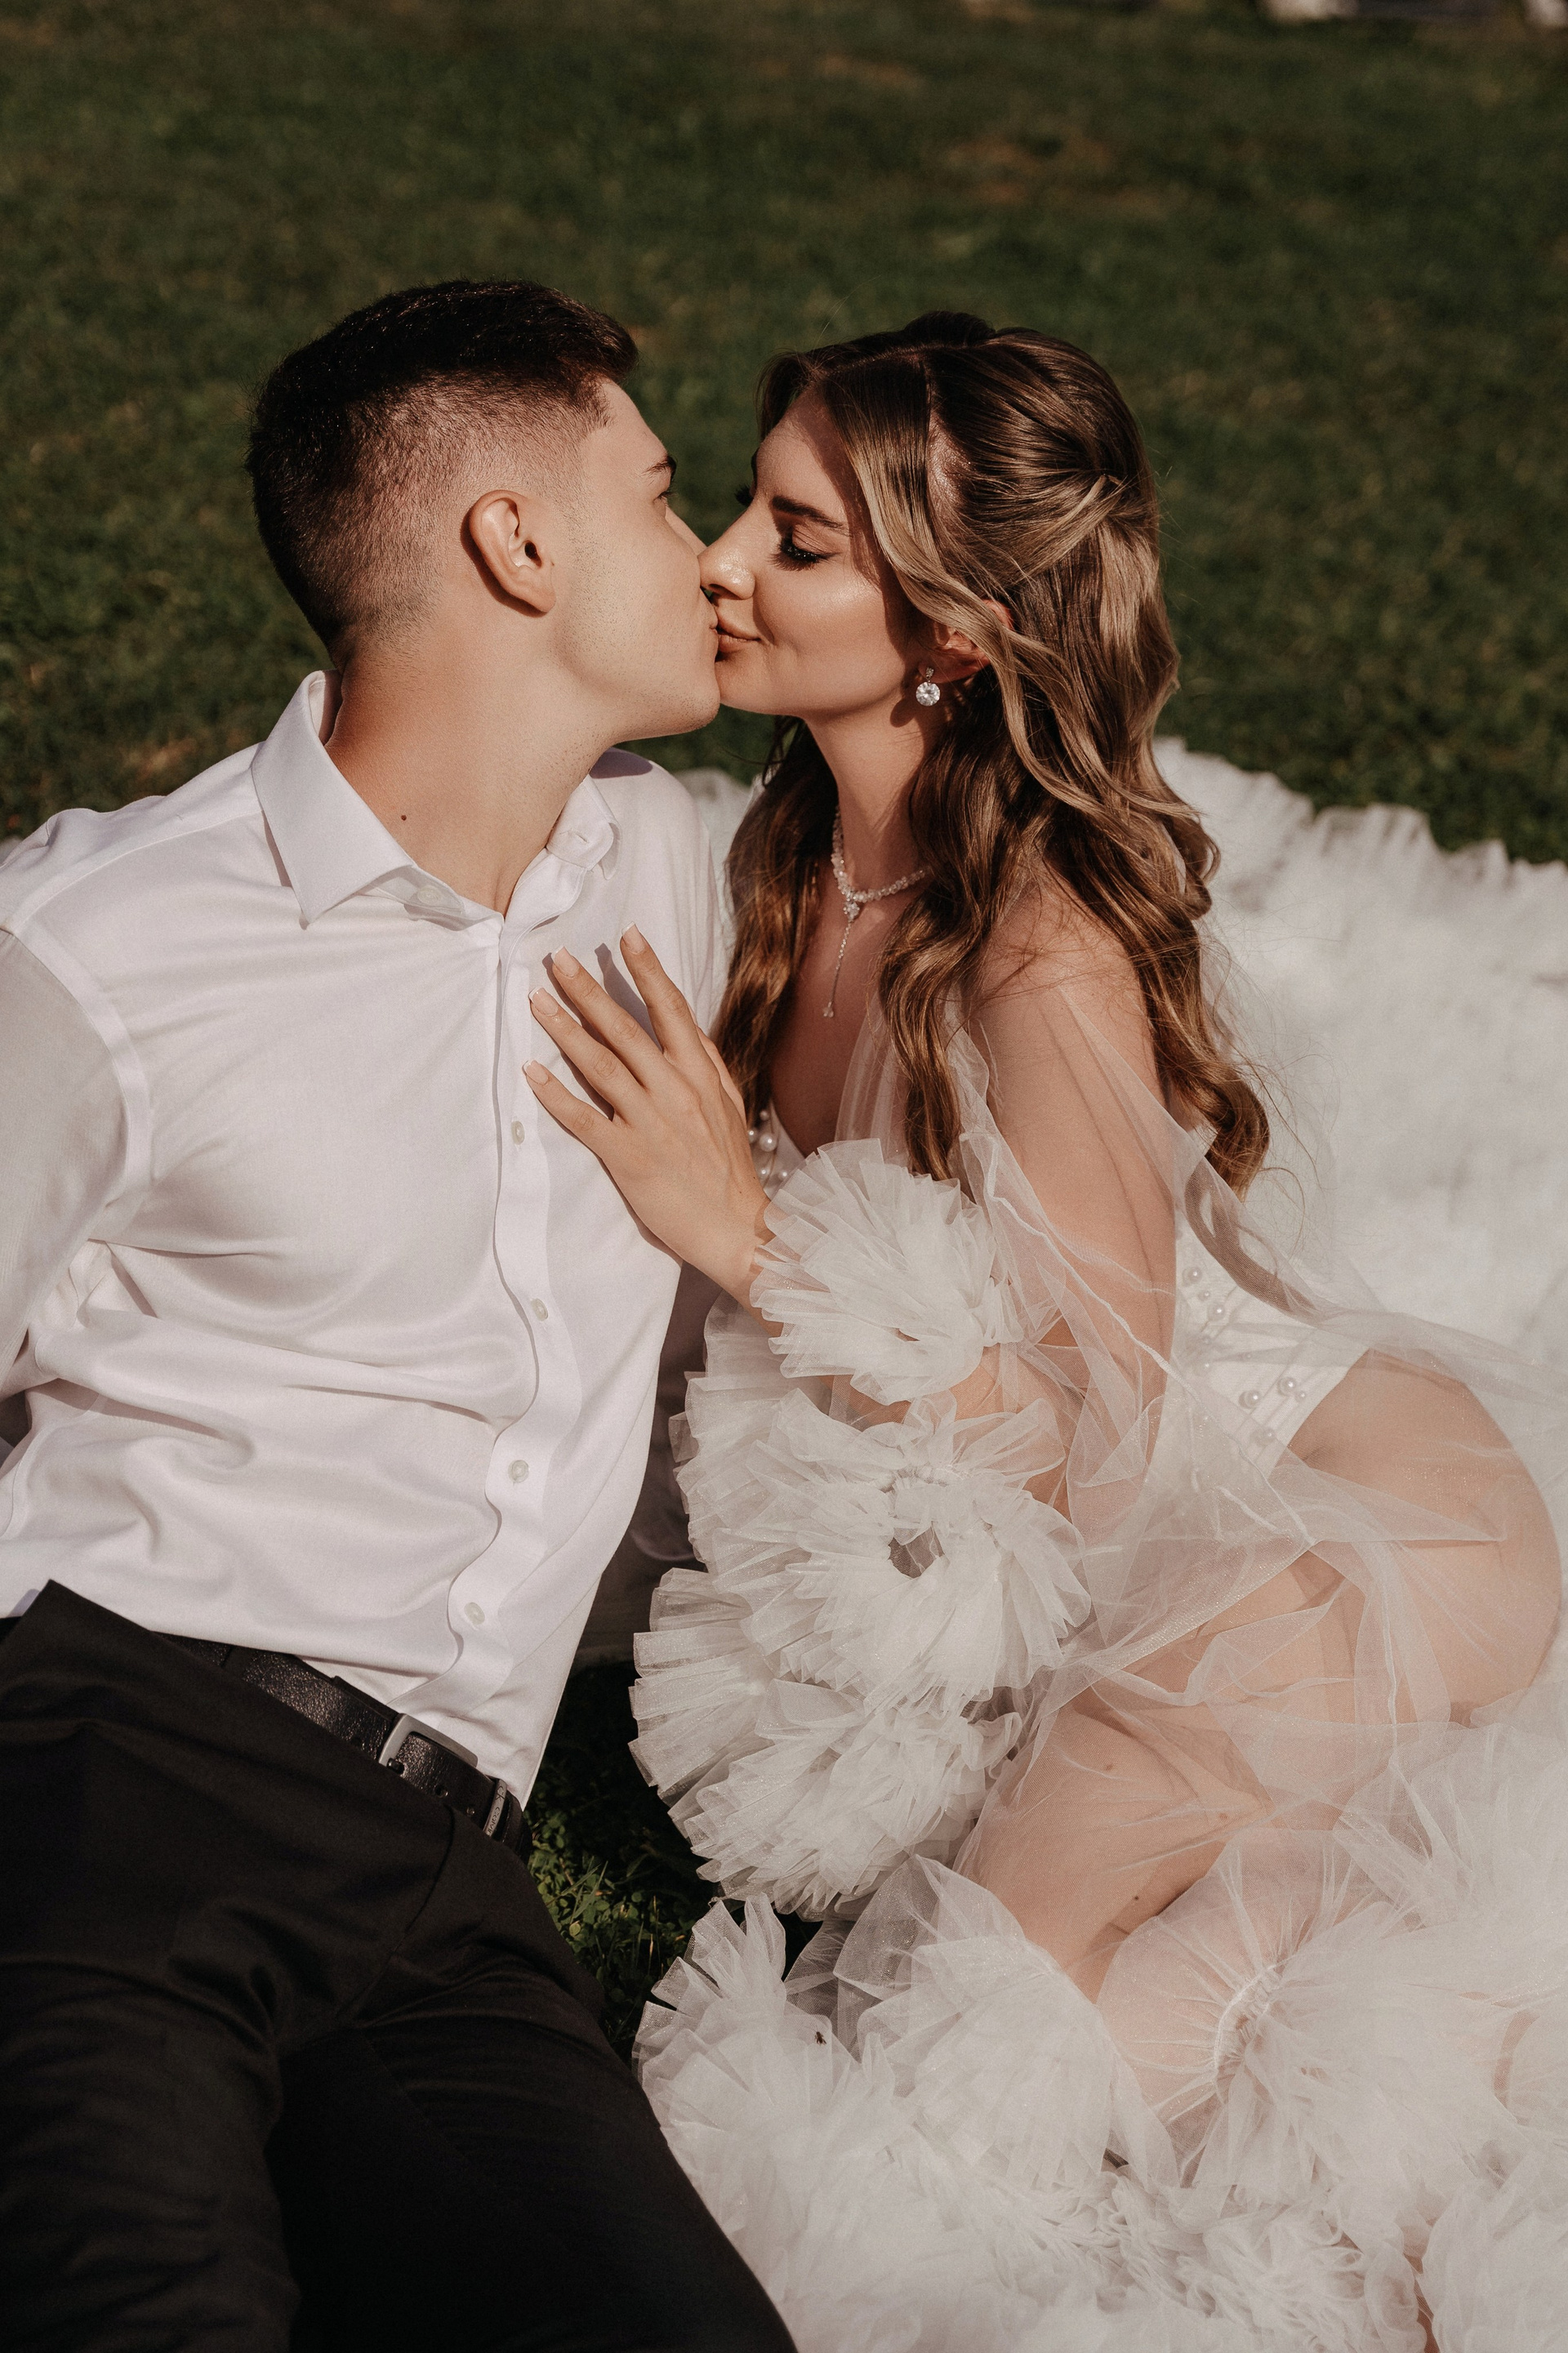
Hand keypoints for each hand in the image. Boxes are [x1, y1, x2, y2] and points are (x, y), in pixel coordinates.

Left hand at [525, 929, 772, 1306]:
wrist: (736, 1227)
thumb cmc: (728, 1169)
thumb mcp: (729, 1106)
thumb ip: (706, 1065)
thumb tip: (686, 1028)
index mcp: (700, 1075)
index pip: (671, 1010)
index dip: (649, 970)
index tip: (627, 934)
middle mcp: (675, 1090)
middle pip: (625, 1030)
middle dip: (589, 990)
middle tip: (558, 958)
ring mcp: (650, 1122)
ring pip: (601, 1066)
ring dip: (565, 1030)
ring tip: (537, 1000)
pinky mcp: (628, 1156)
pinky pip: (585, 1119)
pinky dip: (556, 1094)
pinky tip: (531, 1071)